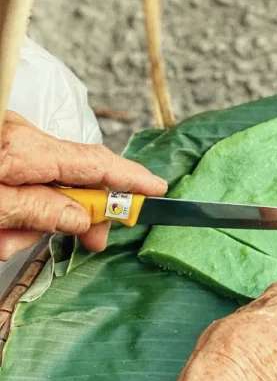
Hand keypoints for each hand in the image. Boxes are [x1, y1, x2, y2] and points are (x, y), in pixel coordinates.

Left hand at [0, 112, 166, 259]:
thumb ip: (40, 213)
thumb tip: (81, 218)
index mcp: (23, 148)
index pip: (94, 163)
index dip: (130, 178)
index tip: (156, 190)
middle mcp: (19, 138)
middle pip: (71, 178)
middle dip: (75, 215)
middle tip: (93, 242)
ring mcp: (6, 143)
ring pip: (42, 188)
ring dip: (29, 222)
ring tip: (2, 239)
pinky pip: (20, 185)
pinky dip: (11, 213)